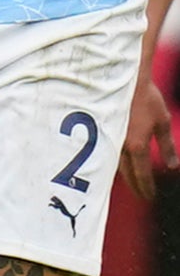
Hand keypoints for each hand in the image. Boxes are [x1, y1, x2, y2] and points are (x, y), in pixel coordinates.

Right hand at [118, 75, 177, 199]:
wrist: (122, 78)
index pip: (142, 175)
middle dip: (136, 186)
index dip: (147, 188)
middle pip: (127, 174)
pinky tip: (118, 162)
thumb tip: (172, 165)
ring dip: (125, 175)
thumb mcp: (163, 121)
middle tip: (143, 194)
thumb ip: (167, 146)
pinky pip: (108, 152)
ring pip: (116, 164)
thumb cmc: (146, 98)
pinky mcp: (102, 130)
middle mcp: (121, 146)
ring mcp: (109, 138)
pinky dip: (116, 162)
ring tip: (132, 181)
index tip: (150, 197)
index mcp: (138, 146)